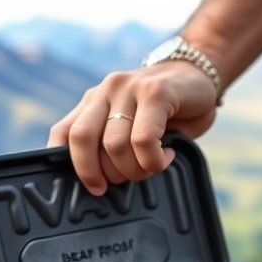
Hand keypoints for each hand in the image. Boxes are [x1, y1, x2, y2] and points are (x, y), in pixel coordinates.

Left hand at [47, 62, 218, 195]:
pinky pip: (143, 140)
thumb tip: (102, 181)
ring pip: (115, 145)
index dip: (75, 166)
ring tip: (153, 166)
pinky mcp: (154, 91)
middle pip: (82, 139)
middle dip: (106, 173)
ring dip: (135, 170)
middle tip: (129, 178)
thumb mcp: (132, 125)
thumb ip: (112, 143)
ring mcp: (128, 88)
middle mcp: (105, 91)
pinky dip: (154, 160)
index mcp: (93, 101)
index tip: (96, 187)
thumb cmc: (168, 111)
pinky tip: (167, 155)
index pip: (62, 133)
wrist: (199, 74)